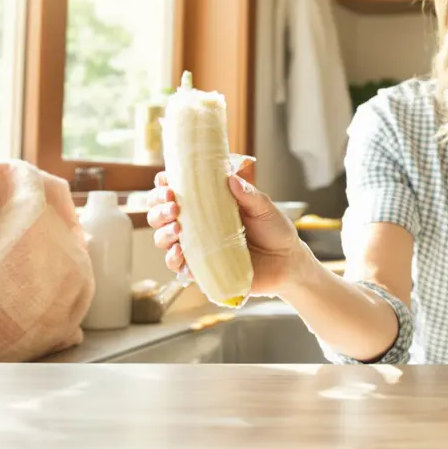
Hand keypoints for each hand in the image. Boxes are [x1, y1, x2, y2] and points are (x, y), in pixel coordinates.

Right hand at [146, 168, 311, 297]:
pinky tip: (180, 253)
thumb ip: (249, 195)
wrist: (288, 263)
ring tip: (176, 228)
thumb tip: (231, 179)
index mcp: (208, 204)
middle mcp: (197, 225)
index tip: (166, 182)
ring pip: (164, 239)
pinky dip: (173, 259)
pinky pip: (178, 266)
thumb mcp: (265, 209)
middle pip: (161, 215)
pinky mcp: (202, 269)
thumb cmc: (276, 231)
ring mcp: (198, 247)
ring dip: (163, 232)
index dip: (164, 186)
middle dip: (159, 208)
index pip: (177, 192)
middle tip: (172, 204)